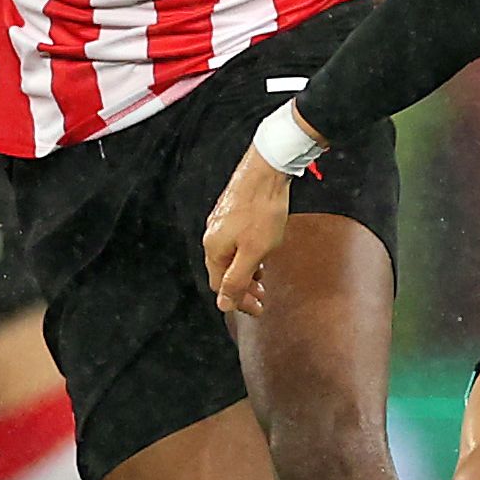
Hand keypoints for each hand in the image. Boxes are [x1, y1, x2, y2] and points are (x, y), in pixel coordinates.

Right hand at [201, 149, 298, 316]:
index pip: (221, 286)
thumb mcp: (253, 252)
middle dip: (243, 288)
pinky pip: (235, 242)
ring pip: (230, 256)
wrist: (267, 170)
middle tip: (262, 297)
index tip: (257, 308)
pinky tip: (260, 252)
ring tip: (264, 276)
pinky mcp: (230, 211)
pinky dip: (246, 254)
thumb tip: (223, 304)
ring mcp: (220, 222)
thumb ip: (237, 280)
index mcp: (214, 249)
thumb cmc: (263, 210)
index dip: (239, 301)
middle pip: (223, 272)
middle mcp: (212, 236)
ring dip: (246, 271)